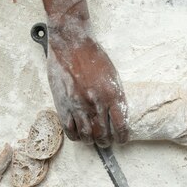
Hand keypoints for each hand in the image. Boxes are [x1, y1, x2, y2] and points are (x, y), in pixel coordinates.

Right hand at [47, 14, 127, 146]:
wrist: (71, 45)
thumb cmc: (93, 57)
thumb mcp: (112, 76)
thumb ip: (114, 96)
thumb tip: (116, 113)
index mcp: (112, 95)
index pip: (121, 126)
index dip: (122, 137)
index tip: (122, 139)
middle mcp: (96, 103)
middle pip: (103, 134)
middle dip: (107, 142)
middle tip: (107, 142)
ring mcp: (79, 106)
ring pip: (87, 136)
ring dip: (92, 141)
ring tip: (94, 140)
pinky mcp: (63, 105)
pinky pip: (70, 130)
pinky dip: (76, 136)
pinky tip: (79, 134)